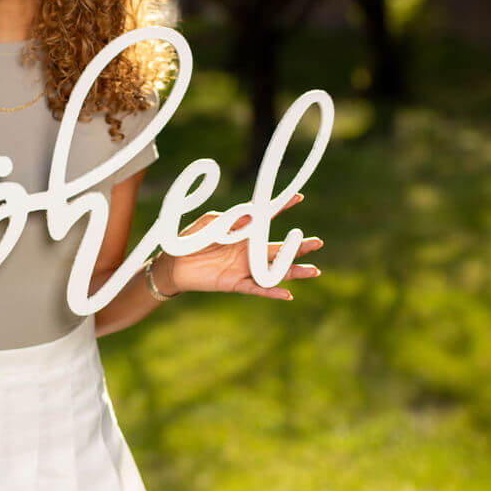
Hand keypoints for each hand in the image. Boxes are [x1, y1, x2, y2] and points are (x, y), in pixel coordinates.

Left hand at [163, 191, 322, 300]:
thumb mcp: (211, 222)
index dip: (282, 206)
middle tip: (318, 242)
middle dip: (299, 246)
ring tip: (314, 272)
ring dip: (294, 271)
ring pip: (275, 271)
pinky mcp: (234, 283)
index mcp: (243, 232)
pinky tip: (288, 294)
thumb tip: (252, 214)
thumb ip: (231, 218)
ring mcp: (244, 268)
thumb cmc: (191, 239)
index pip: (267, 218)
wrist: (173, 262)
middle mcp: (248, 251)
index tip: (298, 196)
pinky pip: (257, 288)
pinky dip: (272, 292)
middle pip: (279, 249)